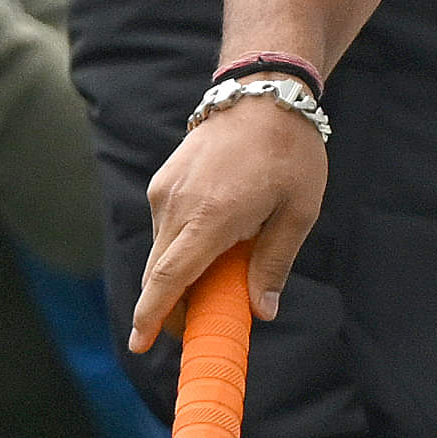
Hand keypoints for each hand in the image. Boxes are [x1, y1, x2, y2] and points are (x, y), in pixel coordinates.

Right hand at [134, 91, 330, 349]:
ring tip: (212, 285)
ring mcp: (165, 191)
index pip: (168, 278)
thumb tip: (262, 311)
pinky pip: (164, 228)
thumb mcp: (297, 212)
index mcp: (211, 217)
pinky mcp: (163, 181)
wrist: (262, 92)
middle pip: (159, 273)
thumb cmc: (289, 152)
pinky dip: (178, 250)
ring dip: (177, 278)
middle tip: (195, 329)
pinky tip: (207, 250)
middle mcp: (177, 205)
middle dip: (168, 307)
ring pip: (161, 252)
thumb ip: (274, 263)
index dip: (152, 315)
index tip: (139, 344)